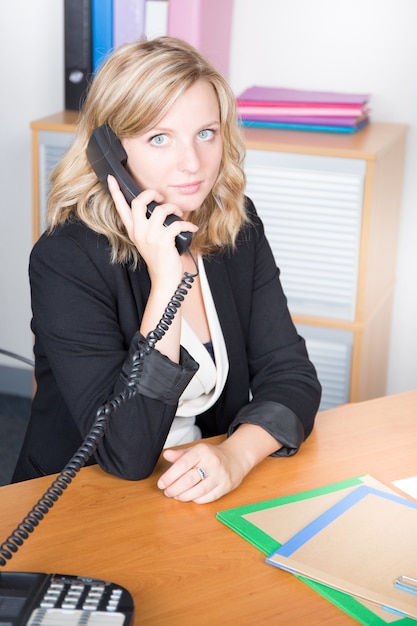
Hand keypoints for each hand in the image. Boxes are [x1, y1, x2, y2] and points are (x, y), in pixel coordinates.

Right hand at [107, 175, 196, 284]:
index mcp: (133, 230)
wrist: (164, 279)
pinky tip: (191, 228)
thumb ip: (148, 225)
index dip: (116, 192)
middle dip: (151, 194)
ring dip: (174, 208)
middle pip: (138, 202)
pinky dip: (187, 224)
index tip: (111, 178)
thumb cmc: (160, 258)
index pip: (121, 208)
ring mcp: (150, 236)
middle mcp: (139, 232)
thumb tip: (159, 207)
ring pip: (160, 210)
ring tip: (180, 213)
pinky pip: (177, 223)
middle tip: (161, 197)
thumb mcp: (148, 240)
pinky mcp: (163, 241)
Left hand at [157, 425, 280, 503]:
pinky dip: (197, 499)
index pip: (182, 464)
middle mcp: (212, 462)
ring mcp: (220, 475)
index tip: (161, 483)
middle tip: (167, 492)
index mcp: (202, 451)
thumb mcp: (196, 450)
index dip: (169, 476)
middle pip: (189, 479)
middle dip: (174, 488)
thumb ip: (180, 454)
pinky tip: (190, 498)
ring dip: (184, 496)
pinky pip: (209, 497)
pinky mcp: (226, 486)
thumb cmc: (212, 455)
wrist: (236, 458)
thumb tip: (166, 455)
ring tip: (176, 496)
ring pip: (198, 490)